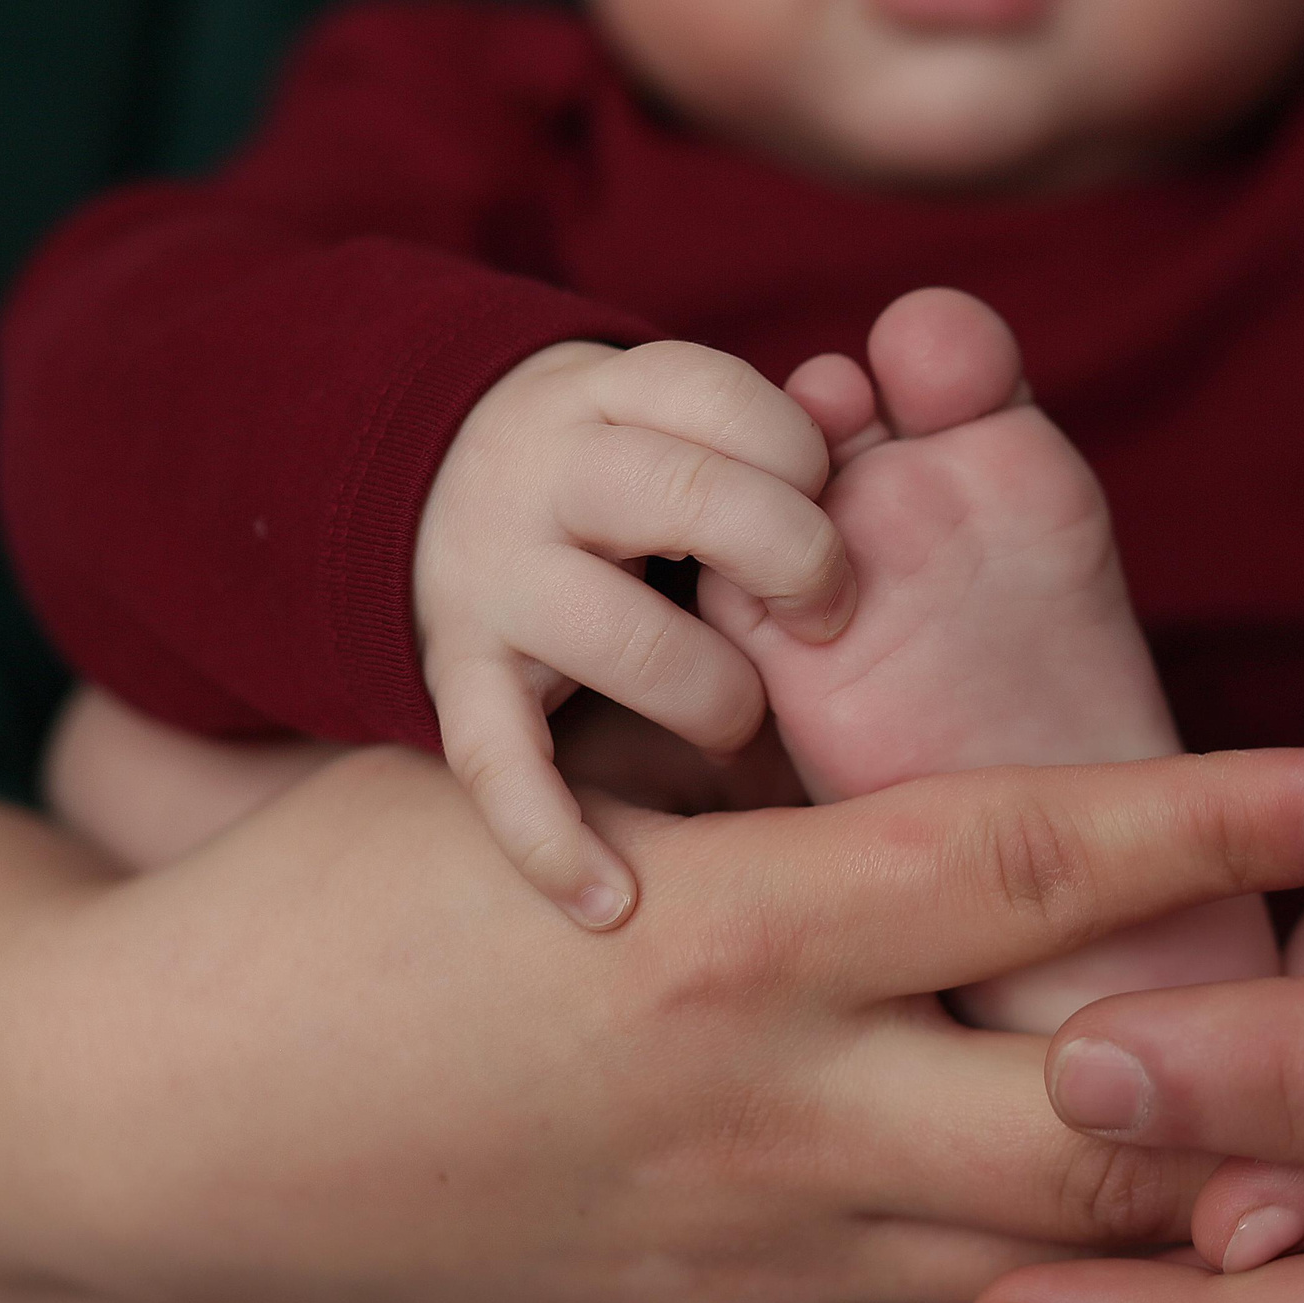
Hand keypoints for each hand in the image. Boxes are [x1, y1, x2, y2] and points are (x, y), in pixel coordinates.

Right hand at [0, 744, 1303, 1302]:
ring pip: (1056, 1258)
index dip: (1214, 820)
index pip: (1020, 864)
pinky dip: (1062, 1258)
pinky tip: (1141, 1216)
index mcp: (723, 938)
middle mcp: (769, 1116)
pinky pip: (953, 1298)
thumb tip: (923, 720)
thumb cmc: (329, 912)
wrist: (148, 1140)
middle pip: (1106, 1133)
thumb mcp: (542, 789)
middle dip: (1290, 1097)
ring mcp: (756, 1254)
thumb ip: (746, 777)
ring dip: (1202, 1207)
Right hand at [414, 339, 852, 926]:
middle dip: (790, 559)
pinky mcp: (455, 676)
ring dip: (708, 693)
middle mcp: (543, 474)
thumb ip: (769, 444)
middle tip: (821, 621)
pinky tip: (611, 904)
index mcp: (615, 397)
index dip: (802, 461)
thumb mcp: (680, 426)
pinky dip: (552, 840)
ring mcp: (491, 575)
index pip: (728, 401)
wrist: (432, 484)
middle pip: (685, 497)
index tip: (827, 506)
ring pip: (616, 635)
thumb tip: (871, 434)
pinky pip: (497, 763)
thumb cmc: (628, 478)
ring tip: (734, 717)